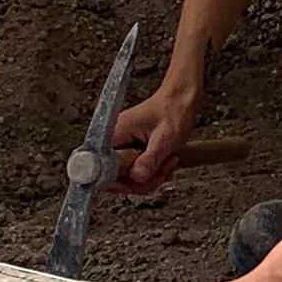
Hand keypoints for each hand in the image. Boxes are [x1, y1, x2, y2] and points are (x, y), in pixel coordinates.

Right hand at [113, 78, 202, 196]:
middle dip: (142, 180)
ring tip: (168, 161)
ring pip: (130, 179)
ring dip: (152, 177)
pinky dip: (155, 173)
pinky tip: (166, 160)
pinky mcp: (133, 153)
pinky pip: (139, 174)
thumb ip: (150, 159)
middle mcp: (114, 142)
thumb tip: (137, 177)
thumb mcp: (164, 138)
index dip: (117, 181)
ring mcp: (123, 149)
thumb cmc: (173, 111)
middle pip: (116, 178)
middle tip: (162, 169)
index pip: (100, 168)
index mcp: (114, 134)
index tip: (137, 180)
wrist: (181, 100)